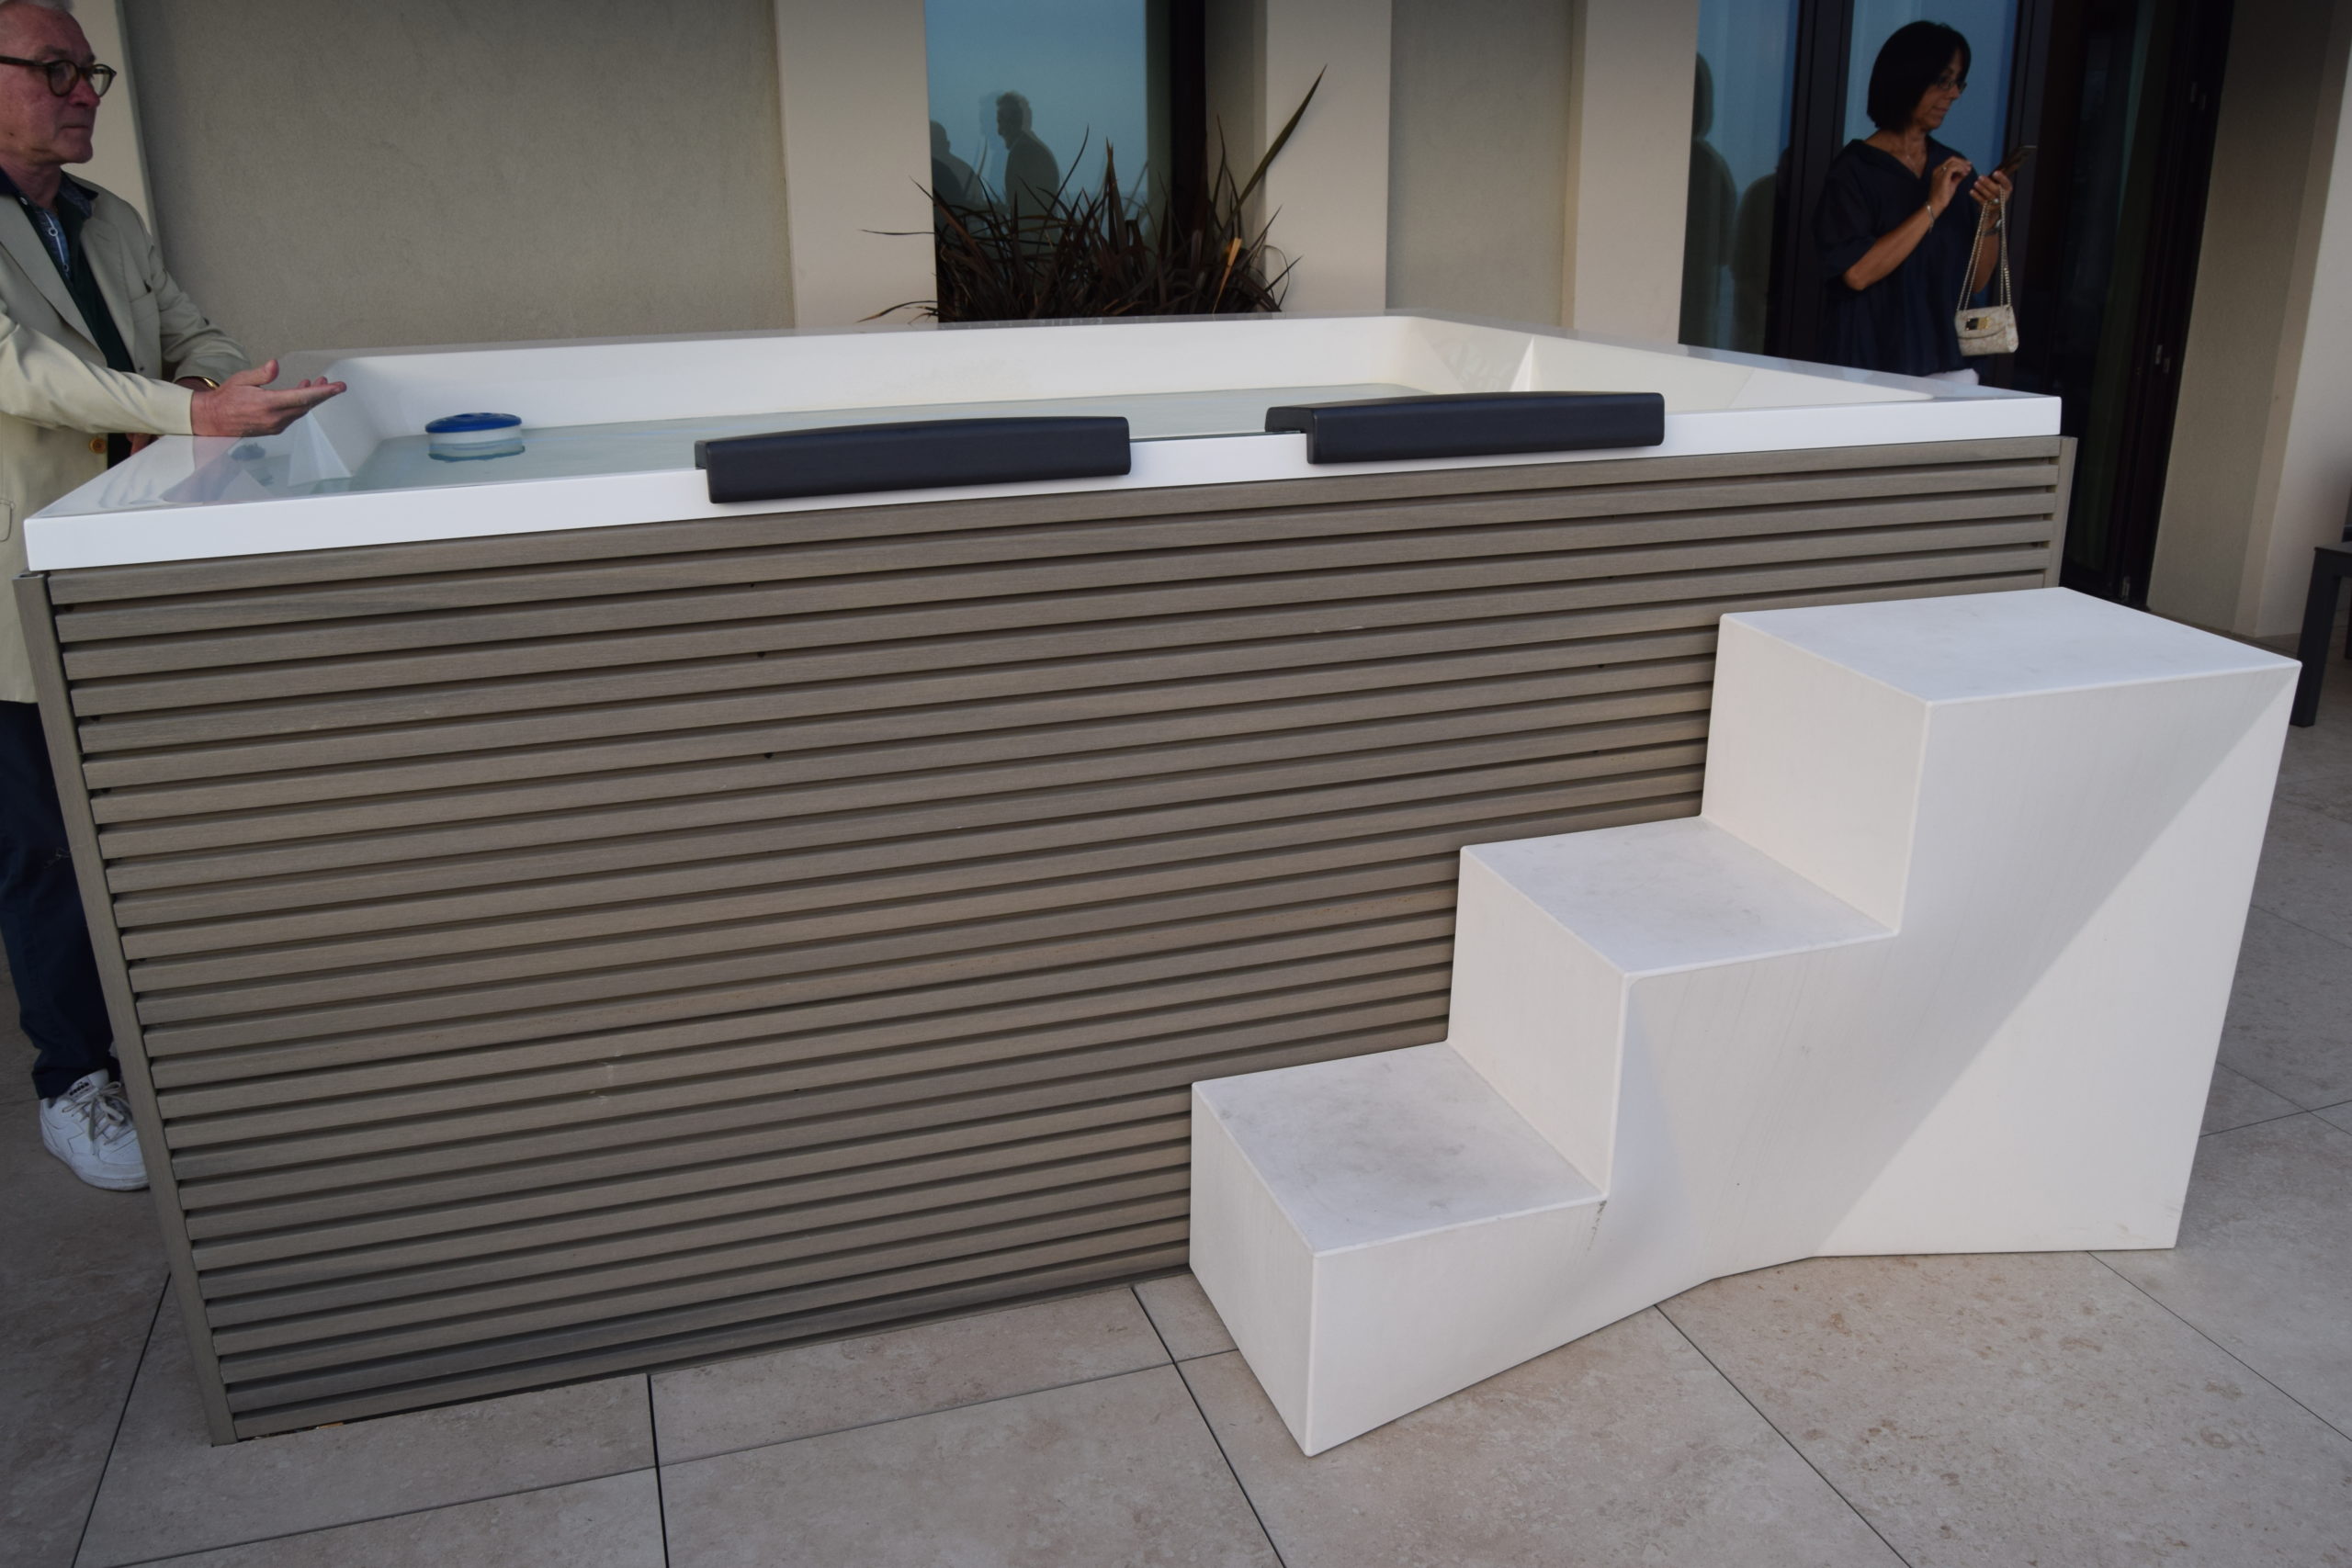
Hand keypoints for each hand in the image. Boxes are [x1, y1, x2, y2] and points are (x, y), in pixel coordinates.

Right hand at [189, 360, 346, 437]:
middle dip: (322, 394)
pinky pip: (293, 415)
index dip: (323, 392)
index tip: (338, 387)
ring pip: (300, 411)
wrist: (213, 419)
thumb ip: (261, 374)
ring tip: (320, 383)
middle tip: (336, 385)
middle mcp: (274, 418)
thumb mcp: (241, 380)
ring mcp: (275, 425)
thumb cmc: (226, 397)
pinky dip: (300, 404)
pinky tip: (302, 393)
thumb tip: (275, 365)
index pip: (302, 397)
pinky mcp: (274, 428)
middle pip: (306, 405)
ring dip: (312, 398)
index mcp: (267, 404)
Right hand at [1928, 155, 1971, 216]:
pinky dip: (1960, 169)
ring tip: (1968, 171)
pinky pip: (1953, 168)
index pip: (1950, 161)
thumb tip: (1965, 171)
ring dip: (1962, 165)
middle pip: (1952, 159)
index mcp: (1938, 171)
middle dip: (1962, 161)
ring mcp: (1939, 173)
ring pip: (1953, 162)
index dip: (1960, 161)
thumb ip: (1958, 177)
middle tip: (1969, 166)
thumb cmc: (1942, 196)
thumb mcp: (1952, 184)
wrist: (1935, 205)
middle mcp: (1937, 170)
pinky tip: (1964, 174)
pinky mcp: (1942, 177)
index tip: (1968, 165)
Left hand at [1969, 168, 2014, 209]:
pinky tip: (1971, 191)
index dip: (2001, 178)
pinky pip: (1982, 201)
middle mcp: (2004, 196)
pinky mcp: (1989, 209)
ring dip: (1982, 189)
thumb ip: (1997, 178)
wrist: (1993, 209)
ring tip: (1975, 183)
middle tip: (1980, 177)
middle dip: (1988, 183)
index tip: (1995, 172)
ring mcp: (1997, 203)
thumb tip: (1998, 167)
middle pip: (1996, 190)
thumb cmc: (1995, 192)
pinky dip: (1976, 196)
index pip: (2006, 183)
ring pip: (1989, 196)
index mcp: (2008, 189)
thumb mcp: (1998, 184)